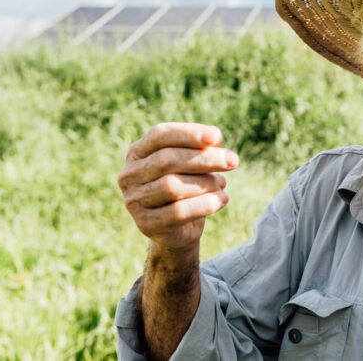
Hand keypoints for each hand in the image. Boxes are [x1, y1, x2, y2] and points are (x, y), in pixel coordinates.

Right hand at [118, 123, 238, 253]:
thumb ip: (201, 147)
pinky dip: (205, 204)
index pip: (160, 135)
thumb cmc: (187, 185)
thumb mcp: (193, 163)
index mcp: (137, 152)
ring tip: (222, 184)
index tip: (217, 138)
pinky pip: (178, 212)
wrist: (179, 228)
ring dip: (205, 183)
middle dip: (204, 158)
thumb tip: (213, 138)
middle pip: (167, 160)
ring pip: (171, 186)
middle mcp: (129, 175)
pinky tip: (223, 199)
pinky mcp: (145, 224)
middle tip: (233, 161)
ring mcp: (134, 201)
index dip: (188, 133)